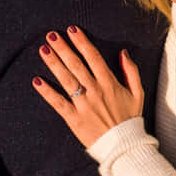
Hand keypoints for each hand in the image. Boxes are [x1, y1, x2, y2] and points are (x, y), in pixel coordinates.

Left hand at [33, 26, 143, 147]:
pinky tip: (37, 81)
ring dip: (53, 64)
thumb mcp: (138, 92)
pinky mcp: (73, 118)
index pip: (93, 57)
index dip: (82, 42)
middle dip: (63, 48)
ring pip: (66, 80)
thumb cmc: (130, 118)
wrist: (123, 145)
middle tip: (51, 35)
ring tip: (43, 50)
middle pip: (76, 65)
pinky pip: (58, 103)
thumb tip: (123, 53)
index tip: (72, 30)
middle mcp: (95, 91)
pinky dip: (46, 92)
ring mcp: (83, 104)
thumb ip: (131, 71)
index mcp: (110, 83)